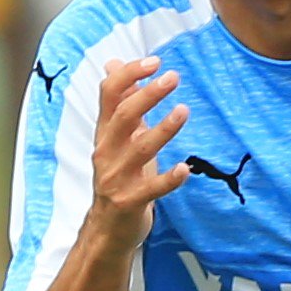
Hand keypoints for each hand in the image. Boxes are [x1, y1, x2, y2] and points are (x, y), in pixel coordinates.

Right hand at [89, 58, 191, 246]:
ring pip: (139, 149)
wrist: (106, 229)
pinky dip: (169, 179)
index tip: (154, 61)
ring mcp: (116, 178)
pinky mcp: (130, 202)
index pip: (108, 95)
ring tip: (184, 110)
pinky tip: (185, 169)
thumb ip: (119, 103)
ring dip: (163, 129)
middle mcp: (106, 151)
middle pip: (122, 116)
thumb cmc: (118, 178)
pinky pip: (151, 188)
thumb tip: (114, 64)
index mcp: (104, 133)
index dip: (129, 74)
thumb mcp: (117, 138)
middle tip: (172, 77)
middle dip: (147, 95)